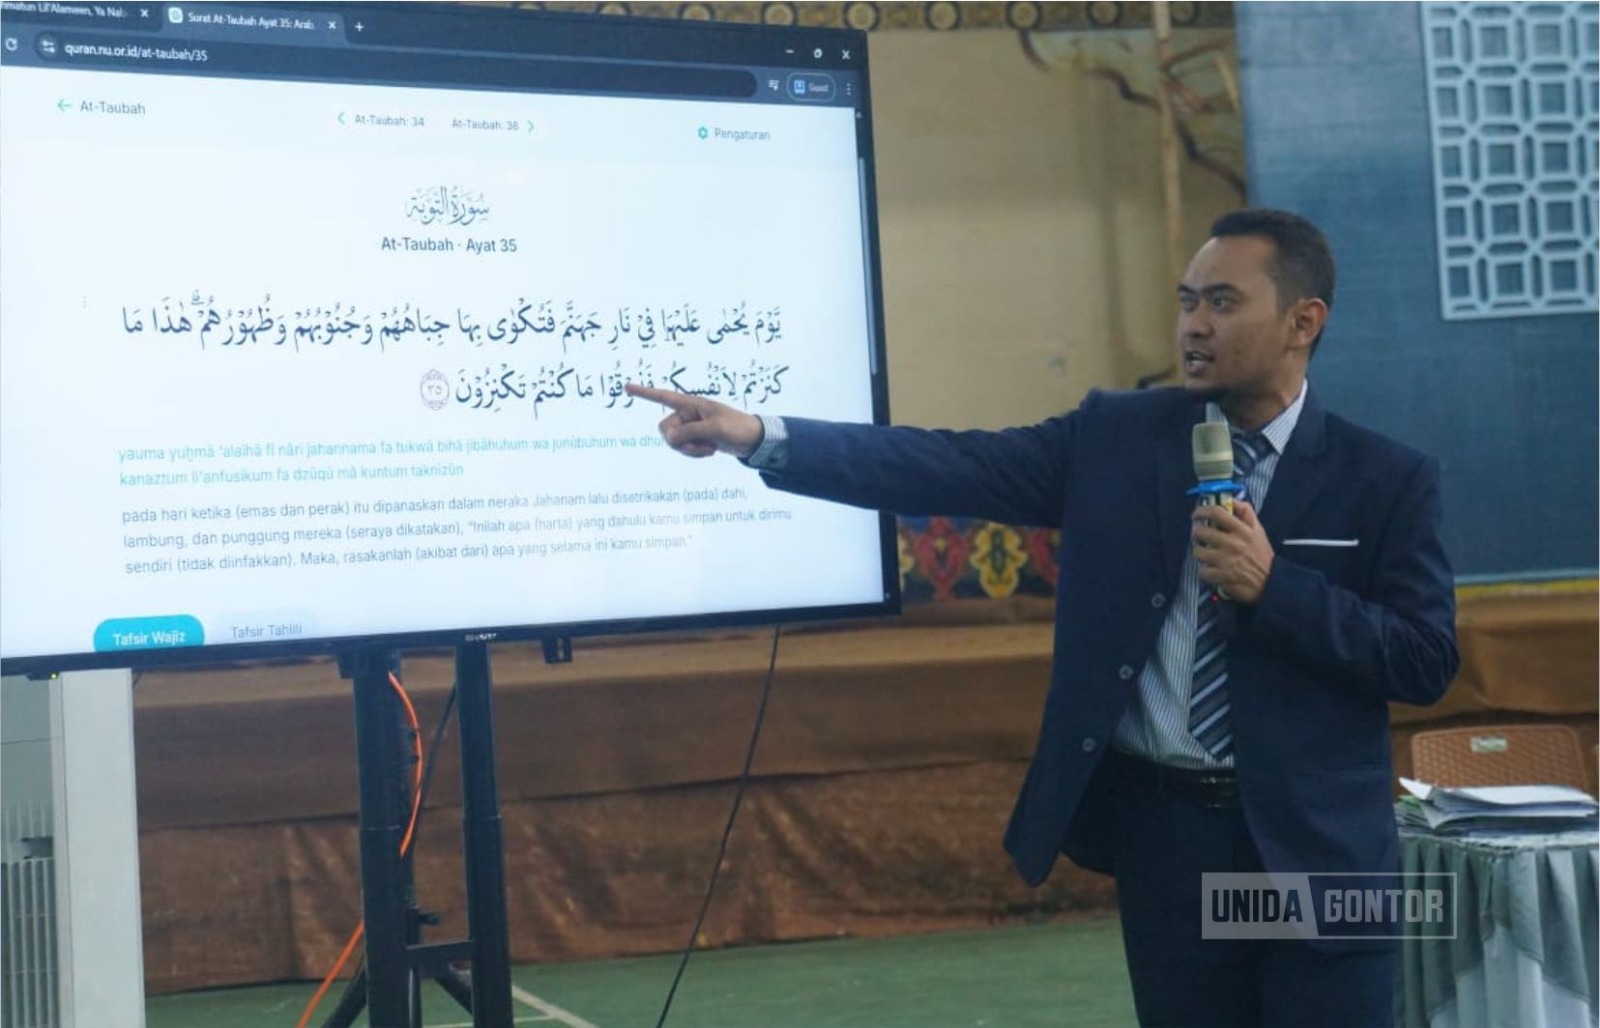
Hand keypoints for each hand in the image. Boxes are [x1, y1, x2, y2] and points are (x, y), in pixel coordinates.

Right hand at [625, 384, 764, 458]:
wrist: (752, 440)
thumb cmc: (737, 428)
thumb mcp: (715, 429)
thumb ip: (690, 432)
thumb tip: (669, 439)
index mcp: (691, 404)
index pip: (663, 397)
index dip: (644, 393)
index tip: (626, 387)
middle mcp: (687, 414)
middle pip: (665, 429)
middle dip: (679, 441)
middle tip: (699, 444)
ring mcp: (691, 427)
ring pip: (673, 442)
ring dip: (689, 449)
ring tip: (708, 448)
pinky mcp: (696, 439)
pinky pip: (683, 448)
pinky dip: (694, 453)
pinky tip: (710, 451)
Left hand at [1192, 500, 1273, 604]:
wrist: (1272, 582)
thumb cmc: (1263, 555)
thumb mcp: (1258, 531)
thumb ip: (1246, 513)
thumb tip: (1231, 500)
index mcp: (1242, 531)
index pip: (1217, 513)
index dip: (1202, 511)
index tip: (1196, 514)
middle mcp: (1232, 544)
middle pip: (1201, 532)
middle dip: (1196, 533)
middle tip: (1199, 536)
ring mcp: (1226, 561)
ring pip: (1198, 552)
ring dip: (1200, 553)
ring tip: (1206, 555)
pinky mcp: (1222, 576)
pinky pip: (1202, 571)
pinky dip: (1205, 572)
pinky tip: (1212, 570)